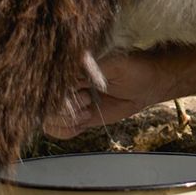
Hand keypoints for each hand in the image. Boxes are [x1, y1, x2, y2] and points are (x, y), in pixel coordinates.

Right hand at [42, 52, 165, 138]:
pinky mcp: (79, 115)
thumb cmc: (135, 68)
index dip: (61, 94)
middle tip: (88, 102)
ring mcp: (72, 100)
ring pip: (48, 119)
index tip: (81, 92)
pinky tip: (83, 122)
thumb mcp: (115, 64)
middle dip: (64, 109)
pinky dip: (66, 131)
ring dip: (65, 121)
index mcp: (75, 66)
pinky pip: (59, 129)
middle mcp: (69, 83)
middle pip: (46, 104)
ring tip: (87, 113)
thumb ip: (92, 68)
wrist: (149, 85)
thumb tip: (73, 63)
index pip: (50, 82)